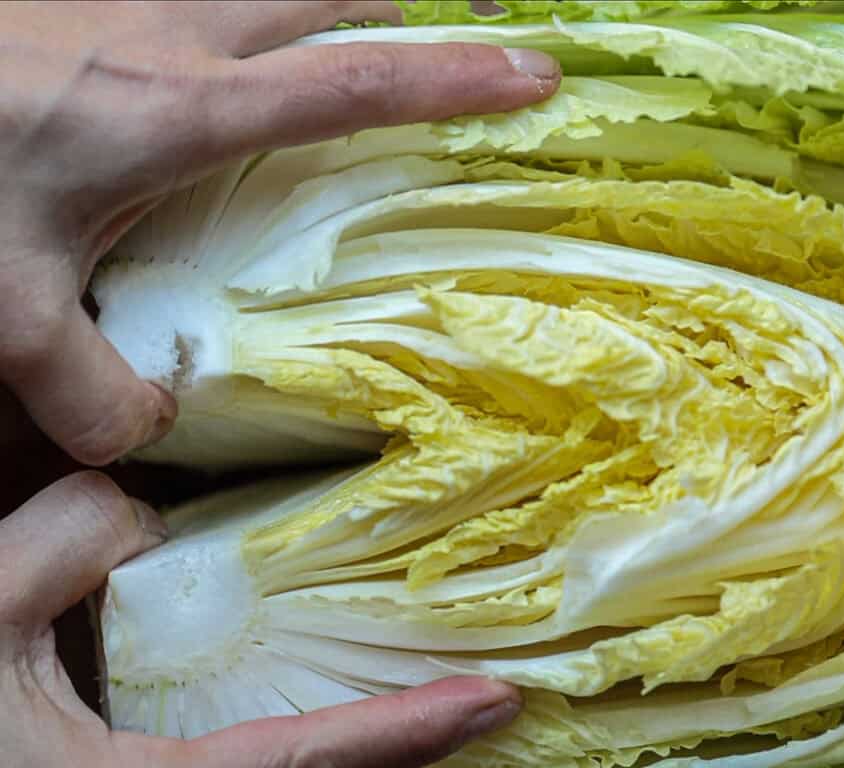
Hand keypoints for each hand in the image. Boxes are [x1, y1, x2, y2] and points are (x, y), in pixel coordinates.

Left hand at [0, 1, 560, 465]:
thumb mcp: (7, 309)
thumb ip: (88, 388)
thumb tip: (146, 432)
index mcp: (180, 109)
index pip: (353, 83)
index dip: (455, 79)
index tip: (534, 77)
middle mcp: (176, 36)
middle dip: (425, 12)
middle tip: (484, 39)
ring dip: (354, 3)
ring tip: (399, 38)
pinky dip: (276, 14)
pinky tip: (265, 49)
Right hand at [0, 471, 523, 767]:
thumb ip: (59, 547)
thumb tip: (136, 510)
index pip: (305, 763)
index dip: (408, 735)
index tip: (493, 704)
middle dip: (389, 743)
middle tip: (468, 698)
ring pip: (261, 764)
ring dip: (334, 733)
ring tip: (400, 686)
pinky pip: (213, 754)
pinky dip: (269, 727)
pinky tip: (271, 675)